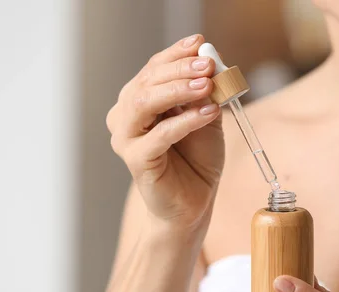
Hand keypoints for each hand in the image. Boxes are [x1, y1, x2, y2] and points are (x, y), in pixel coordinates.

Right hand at [106, 34, 223, 229]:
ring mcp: (127, 138)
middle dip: (179, 69)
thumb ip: (206, 94)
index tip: (198, 42)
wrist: (193, 202)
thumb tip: (211, 62)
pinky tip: (208, 114)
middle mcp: (126, 116)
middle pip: (147, 82)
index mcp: (139, 102)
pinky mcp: (136, 159)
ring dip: (177, 90)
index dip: (175, 54)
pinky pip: (159, 134)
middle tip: (207, 65)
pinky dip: (186, 121)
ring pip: (144, 103)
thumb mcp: (207, 119)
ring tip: (206, 86)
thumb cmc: (196, 161)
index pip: (153, 69)